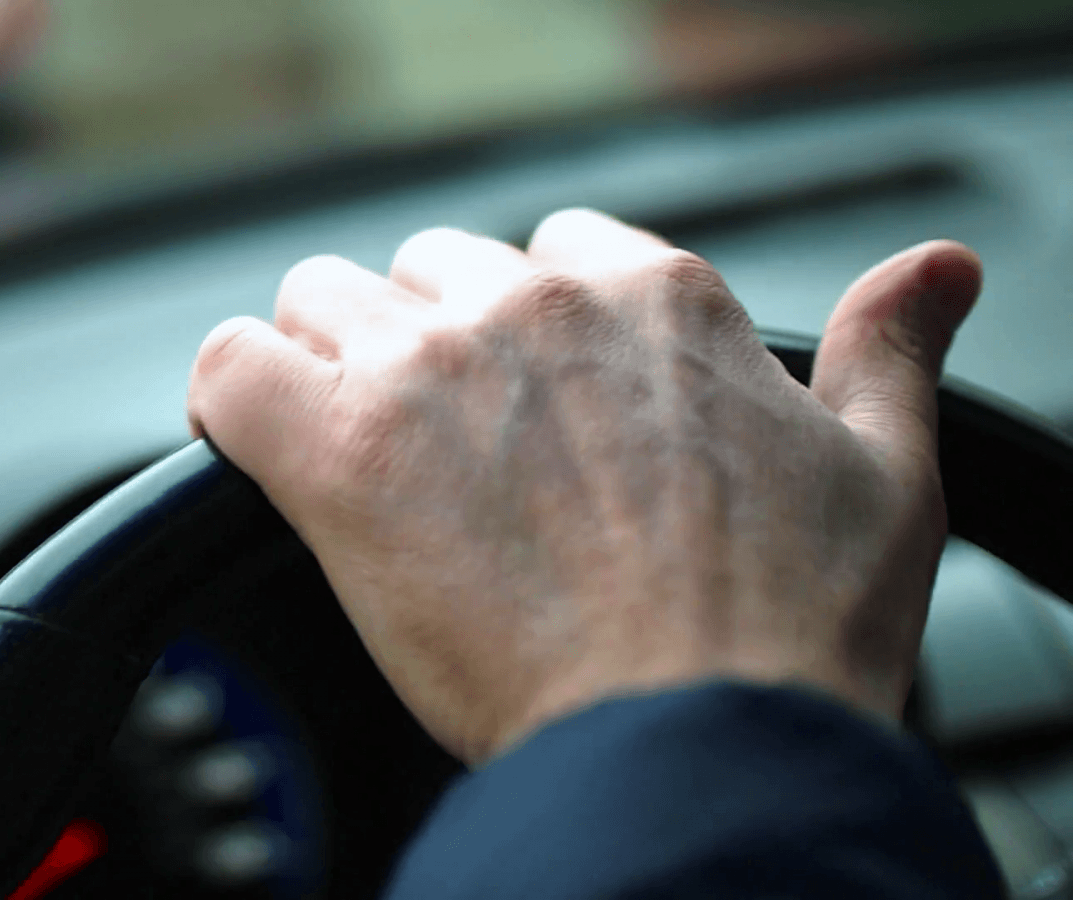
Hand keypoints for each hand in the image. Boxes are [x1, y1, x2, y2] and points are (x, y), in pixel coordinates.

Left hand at [186, 210, 982, 765]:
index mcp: (652, 298)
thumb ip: (888, 355)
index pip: (545, 248)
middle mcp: (534, 306)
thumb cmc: (788, 633)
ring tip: (366, 462)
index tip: (521, 405)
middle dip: (426, 349)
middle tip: (448, 456)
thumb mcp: (886, 471)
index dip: (521, 330)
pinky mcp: (340, 448)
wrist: (701, 742)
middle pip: (422, 272)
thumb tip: (931, 276)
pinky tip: (266, 453)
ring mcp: (430, 368)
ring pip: (321, 301)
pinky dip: (234, 401)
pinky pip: (231, 366)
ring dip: (331, 368)